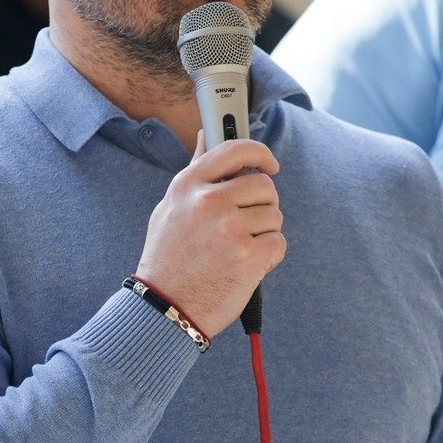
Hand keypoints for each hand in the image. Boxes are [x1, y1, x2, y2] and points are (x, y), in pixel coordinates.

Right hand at [134, 135, 284, 337]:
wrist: (164, 307)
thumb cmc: (167, 258)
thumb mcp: (170, 207)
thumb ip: (195, 171)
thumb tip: (206, 134)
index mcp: (189, 185)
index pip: (236, 149)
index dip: (260, 153)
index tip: (269, 164)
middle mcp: (209, 202)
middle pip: (264, 185)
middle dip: (263, 203)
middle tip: (247, 223)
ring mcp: (230, 230)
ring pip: (274, 215)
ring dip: (264, 232)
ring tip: (238, 249)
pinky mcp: (249, 257)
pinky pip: (278, 243)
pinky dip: (269, 256)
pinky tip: (245, 266)